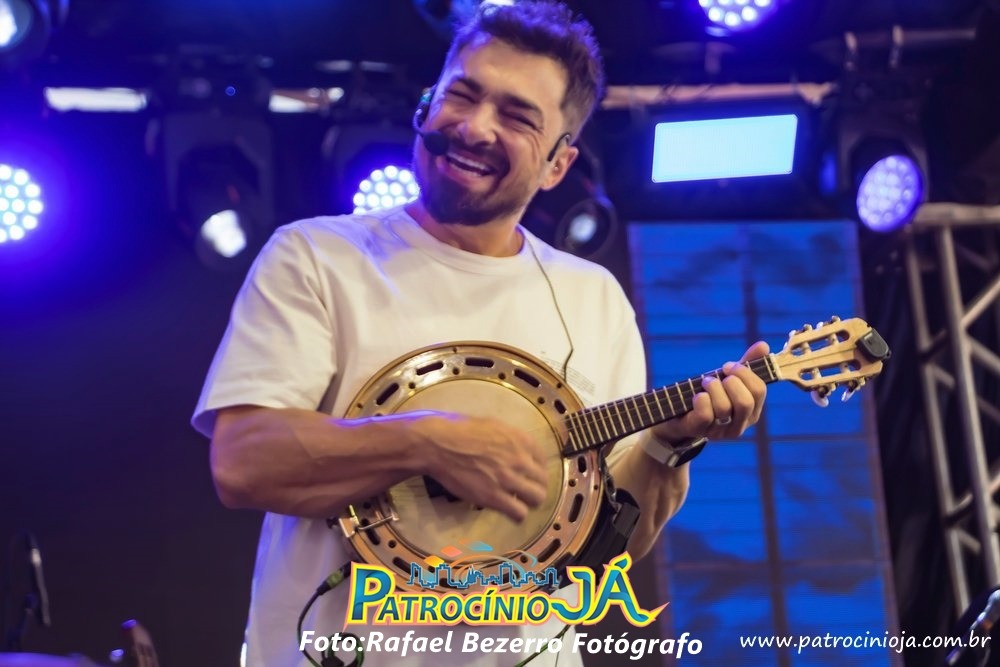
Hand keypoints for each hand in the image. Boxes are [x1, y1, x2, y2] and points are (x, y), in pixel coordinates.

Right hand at [411, 412, 548, 521]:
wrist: (439, 445)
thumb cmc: (460, 431)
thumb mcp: (493, 425)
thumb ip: (510, 439)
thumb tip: (517, 449)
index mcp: (520, 440)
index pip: (542, 460)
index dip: (537, 470)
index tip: (530, 475)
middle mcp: (520, 460)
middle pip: (542, 481)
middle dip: (537, 488)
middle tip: (527, 492)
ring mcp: (508, 480)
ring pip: (536, 499)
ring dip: (530, 503)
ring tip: (521, 504)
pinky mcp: (494, 497)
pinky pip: (519, 512)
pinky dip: (518, 515)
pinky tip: (511, 513)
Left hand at [650, 341, 769, 444]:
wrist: (679, 413)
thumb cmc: (710, 394)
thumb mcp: (728, 378)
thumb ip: (746, 364)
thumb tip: (764, 345)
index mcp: (752, 411)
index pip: (759, 391)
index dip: (744, 373)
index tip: (729, 366)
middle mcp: (740, 424)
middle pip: (745, 402)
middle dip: (730, 382)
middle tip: (718, 375)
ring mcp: (720, 431)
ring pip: (724, 408)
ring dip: (713, 387)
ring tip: (705, 382)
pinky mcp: (700, 431)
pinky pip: (705, 415)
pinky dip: (701, 400)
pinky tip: (697, 395)